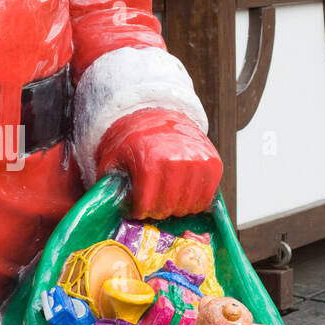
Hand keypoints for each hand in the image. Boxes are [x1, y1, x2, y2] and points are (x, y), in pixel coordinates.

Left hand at [95, 106, 222, 219]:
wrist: (156, 113)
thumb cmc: (130, 141)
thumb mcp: (112, 159)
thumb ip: (111, 185)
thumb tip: (110, 211)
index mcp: (150, 160)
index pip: (147, 205)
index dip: (139, 211)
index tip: (136, 208)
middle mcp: (177, 160)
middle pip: (169, 208)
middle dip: (157, 210)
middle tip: (151, 204)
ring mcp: (198, 161)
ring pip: (190, 206)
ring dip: (177, 208)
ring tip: (166, 198)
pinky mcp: (213, 162)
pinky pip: (208, 196)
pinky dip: (195, 201)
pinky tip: (182, 194)